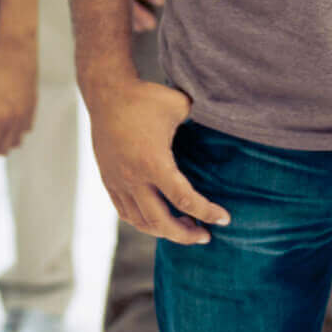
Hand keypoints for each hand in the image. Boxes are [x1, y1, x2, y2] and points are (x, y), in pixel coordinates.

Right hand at [86, 74, 228, 244]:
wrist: (107, 94)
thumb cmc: (145, 98)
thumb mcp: (179, 105)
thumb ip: (200, 120)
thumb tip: (223, 122)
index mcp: (153, 162)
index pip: (184, 200)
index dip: (207, 213)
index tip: (224, 219)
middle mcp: (134, 178)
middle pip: (162, 222)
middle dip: (186, 235)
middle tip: (205, 236)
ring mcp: (118, 182)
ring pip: (142, 222)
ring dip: (165, 231)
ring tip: (185, 227)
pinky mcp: (109, 181)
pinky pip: (126, 213)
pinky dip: (144, 222)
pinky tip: (160, 218)